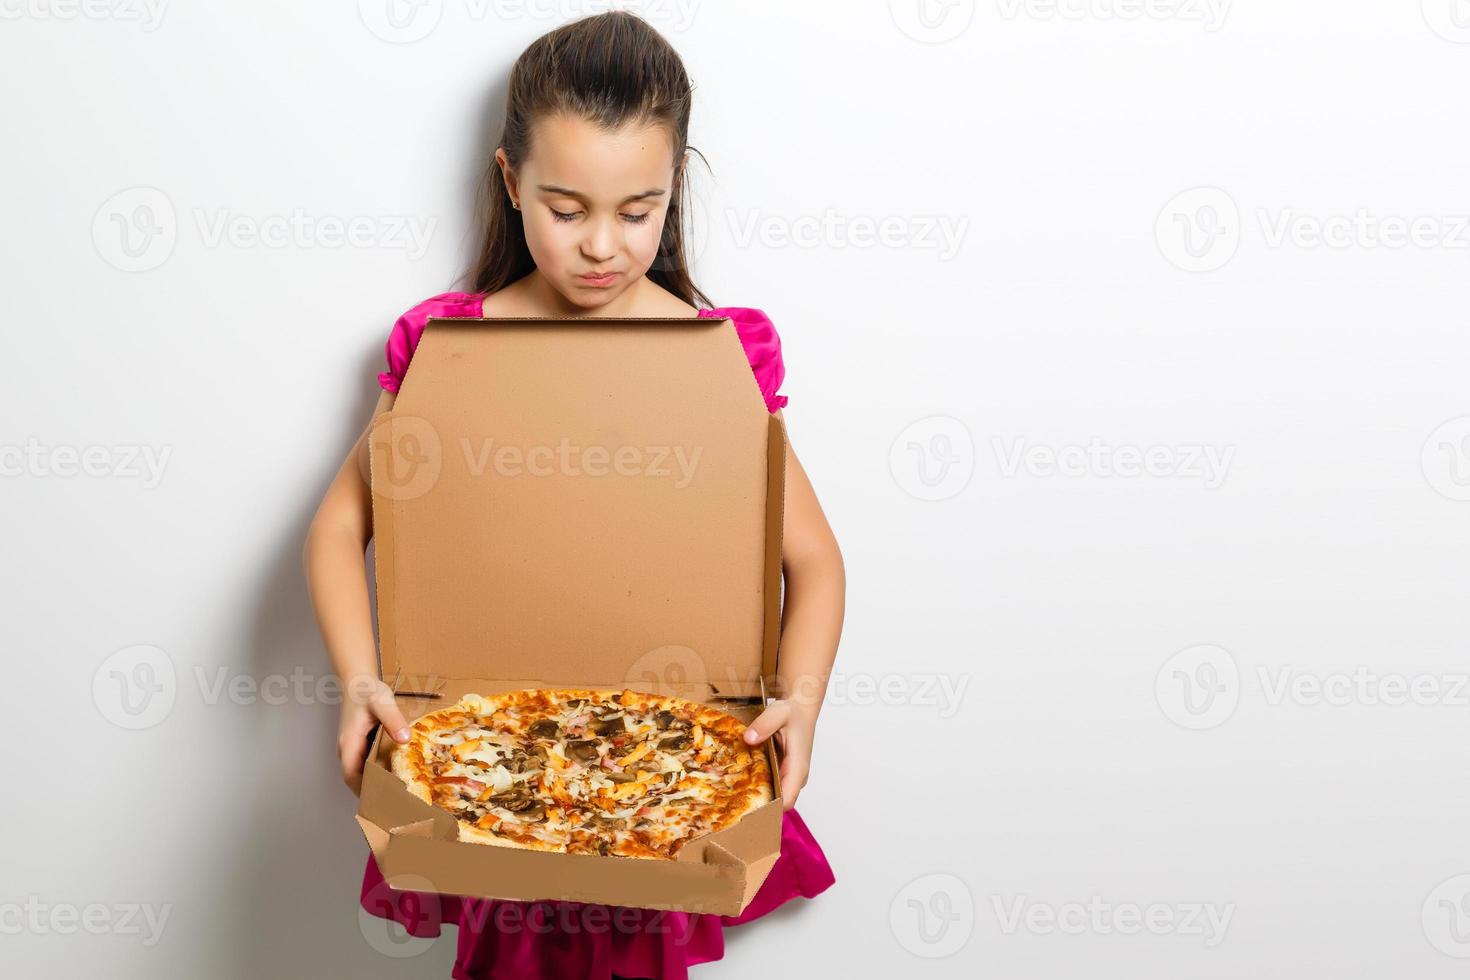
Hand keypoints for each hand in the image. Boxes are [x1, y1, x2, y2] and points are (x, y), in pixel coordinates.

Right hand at [337, 675, 410, 795]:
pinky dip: (376, 770)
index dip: (364, 789)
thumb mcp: (383, 702)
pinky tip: (394, 771)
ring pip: (360, 772)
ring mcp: (352, 748)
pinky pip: (365, 763)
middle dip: (372, 790)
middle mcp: (347, 749)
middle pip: (355, 778)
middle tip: (396, 799)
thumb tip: (404, 740)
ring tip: (398, 791)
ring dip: (375, 781)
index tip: (384, 797)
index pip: (351, 775)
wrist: (357, 681)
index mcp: (349, 743)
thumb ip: (393, 719)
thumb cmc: (368, 691)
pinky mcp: (358, 745)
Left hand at [741, 698, 817, 810]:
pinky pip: (774, 785)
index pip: (787, 800)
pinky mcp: (785, 771)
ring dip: (759, 796)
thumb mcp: (778, 712)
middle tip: (733, 806)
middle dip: (760, 806)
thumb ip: (764, 724)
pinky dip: (760, 785)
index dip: (770, 810)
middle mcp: (796, 776)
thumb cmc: (793, 712)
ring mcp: (791, 775)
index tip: (748, 811)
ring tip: (734, 796)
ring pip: (776, 795)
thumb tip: (749, 739)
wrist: (801, 708)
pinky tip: (742, 781)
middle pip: (780, 803)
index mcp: (798, 767)